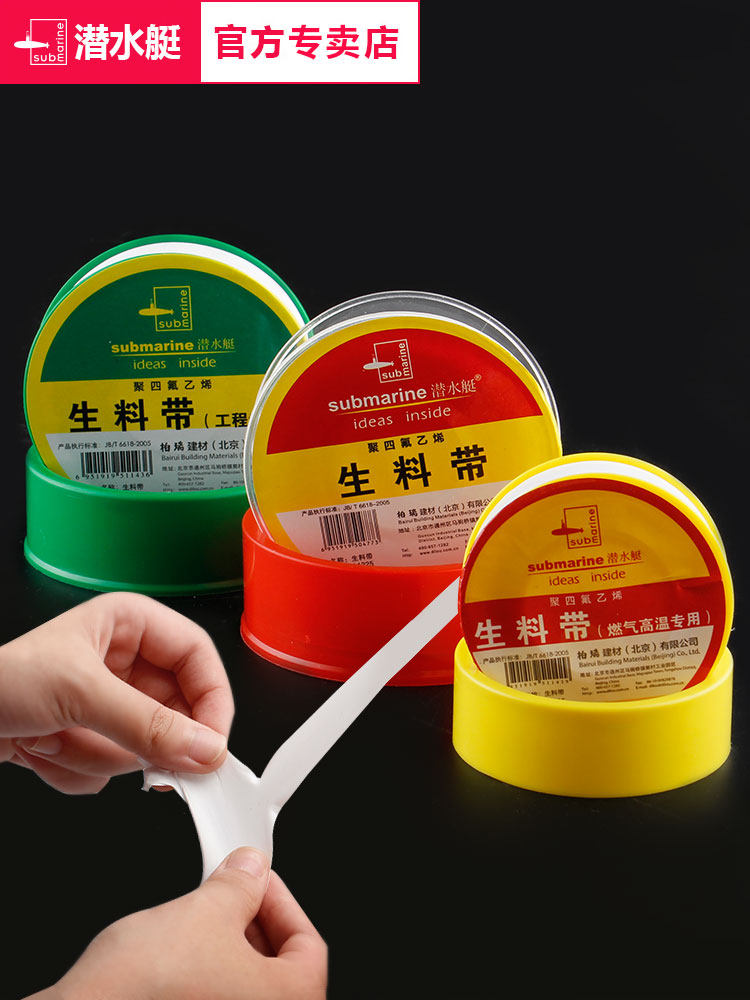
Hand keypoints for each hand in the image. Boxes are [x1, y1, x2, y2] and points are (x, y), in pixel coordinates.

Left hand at [0, 592, 232, 793]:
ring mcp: (108, 701)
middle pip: (179, 708)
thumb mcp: (80, 693)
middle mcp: (125, 660)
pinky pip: (115, 766)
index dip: (212, 700)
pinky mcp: (90, 734)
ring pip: (146, 745)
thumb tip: (204, 748)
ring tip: (60, 740)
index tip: (212, 742)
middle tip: (148, 764)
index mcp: (130, 624)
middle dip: (151, 740)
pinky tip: (46, 750)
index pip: (198, 658)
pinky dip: (80, 768)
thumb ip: (148, 724)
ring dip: (102, 755)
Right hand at [30, 848, 326, 999]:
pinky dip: (207, 979)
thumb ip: (241, 884)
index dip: (281, 901)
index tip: (258, 881)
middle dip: (252, 924)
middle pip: (279, 970)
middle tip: (230, 893)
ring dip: (228, 951)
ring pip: (245, 988)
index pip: (309, 945)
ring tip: (201, 921)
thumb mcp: (205, 910)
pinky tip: (181, 957)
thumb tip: (250, 870)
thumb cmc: (144, 986)